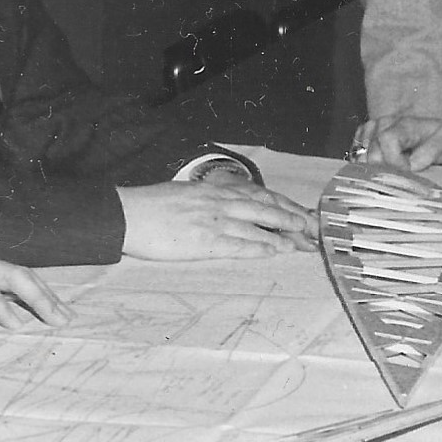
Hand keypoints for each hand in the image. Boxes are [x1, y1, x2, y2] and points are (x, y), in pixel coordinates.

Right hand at [119, 182, 316, 261]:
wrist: (126, 214)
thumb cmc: (149, 206)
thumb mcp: (183, 194)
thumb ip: (206, 199)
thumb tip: (223, 206)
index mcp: (213, 189)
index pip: (258, 193)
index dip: (282, 202)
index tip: (301, 210)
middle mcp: (219, 201)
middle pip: (266, 207)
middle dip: (294, 217)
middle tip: (315, 227)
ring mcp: (214, 220)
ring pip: (259, 225)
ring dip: (284, 234)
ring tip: (303, 242)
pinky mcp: (205, 241)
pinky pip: (240, 245)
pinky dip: (260, 248)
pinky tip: (275, 252)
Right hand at [350, 114, 441, 170]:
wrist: (427, 129)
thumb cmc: (438, 137)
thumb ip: (431, 151)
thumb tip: (412, 165)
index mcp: (405, 123)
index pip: (387, 140)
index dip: (394, 161)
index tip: (407, 171)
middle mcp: (383, 123)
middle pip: (372, 155)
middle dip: (387, 171)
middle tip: (402, 174)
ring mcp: (370, 129)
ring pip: (360, 159)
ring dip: (376, 170)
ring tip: (393, 170)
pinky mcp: (361, 137)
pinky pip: (356, 158)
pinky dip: (367, 167)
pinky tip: (383, 167)